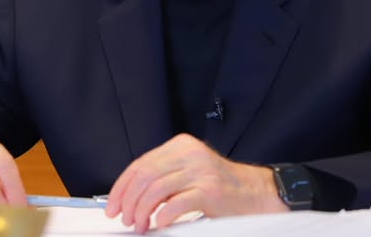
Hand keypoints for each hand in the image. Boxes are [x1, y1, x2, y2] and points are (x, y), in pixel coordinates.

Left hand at [104, 134, 287, 232]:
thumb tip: (130, 196)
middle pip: (144, 176)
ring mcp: (200, 171)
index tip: (113, 205)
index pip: (140, 164)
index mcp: (180, 145)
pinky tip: (159, 223)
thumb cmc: (222, 186)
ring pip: (155, 190)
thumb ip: (164, 176)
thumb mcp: (190, 171)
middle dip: (128, 201)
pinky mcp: (210, 191)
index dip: (121, 186)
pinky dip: (163, 216)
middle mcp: (189, 154)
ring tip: (140, 225)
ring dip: (141, 212)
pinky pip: (177, 203)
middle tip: (124, 218)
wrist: (257, 192)